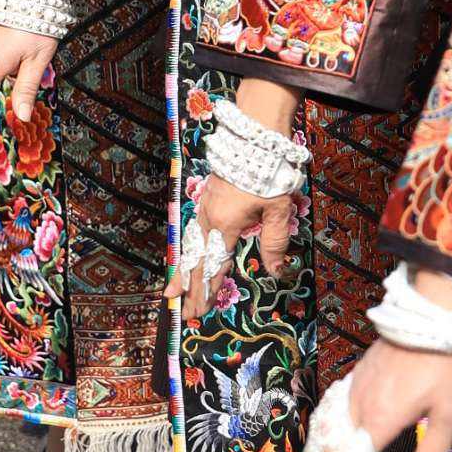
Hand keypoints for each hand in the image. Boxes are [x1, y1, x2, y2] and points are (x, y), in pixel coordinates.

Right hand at [177, 171, 296, 324]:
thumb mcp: (278, 211)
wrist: (254, 138)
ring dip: (183, 271)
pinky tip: (187, 256)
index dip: (209, 290)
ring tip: (172, 292)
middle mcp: (209, 219)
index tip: (202, 311)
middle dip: (191, 290)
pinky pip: (192, 232)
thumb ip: (275, 243)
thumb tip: (277, 272)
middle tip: (185, 314)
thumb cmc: (269, 173)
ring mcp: (205, 208)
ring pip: (190, 246)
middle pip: (197, 261)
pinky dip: (187, 250)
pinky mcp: (206, 199)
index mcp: (224, 225)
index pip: (215, 266)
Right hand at [302, 339, 451, 451]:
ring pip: (327, 428)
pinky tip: (321, 431)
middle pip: (333, 449)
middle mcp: (360, 406)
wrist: (434, 313)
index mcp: (381, 420)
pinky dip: (321, 427)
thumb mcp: (449, 412)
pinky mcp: (358, 373)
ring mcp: (356, 387)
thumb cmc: (446, 364)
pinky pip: (331, 407)